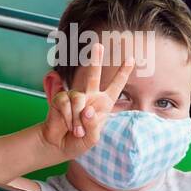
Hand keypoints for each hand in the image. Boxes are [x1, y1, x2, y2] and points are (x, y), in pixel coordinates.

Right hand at [40, 44, 133, 158]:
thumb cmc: (79, 141)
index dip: (123, 73)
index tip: (131, 59)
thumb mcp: (92, 138)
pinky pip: (65, 103)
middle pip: (93, 76)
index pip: (116, 86)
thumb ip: (92, 125)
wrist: (58, 145)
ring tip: (76, 130)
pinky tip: (67, 125)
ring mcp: (75, 97)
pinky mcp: (60, 99)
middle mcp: (90, 96)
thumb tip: (87, 109)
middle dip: (95, 60)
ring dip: (77, 117)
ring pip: (78, 97)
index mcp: (103, 104)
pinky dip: (67, 117)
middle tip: (98, 45)